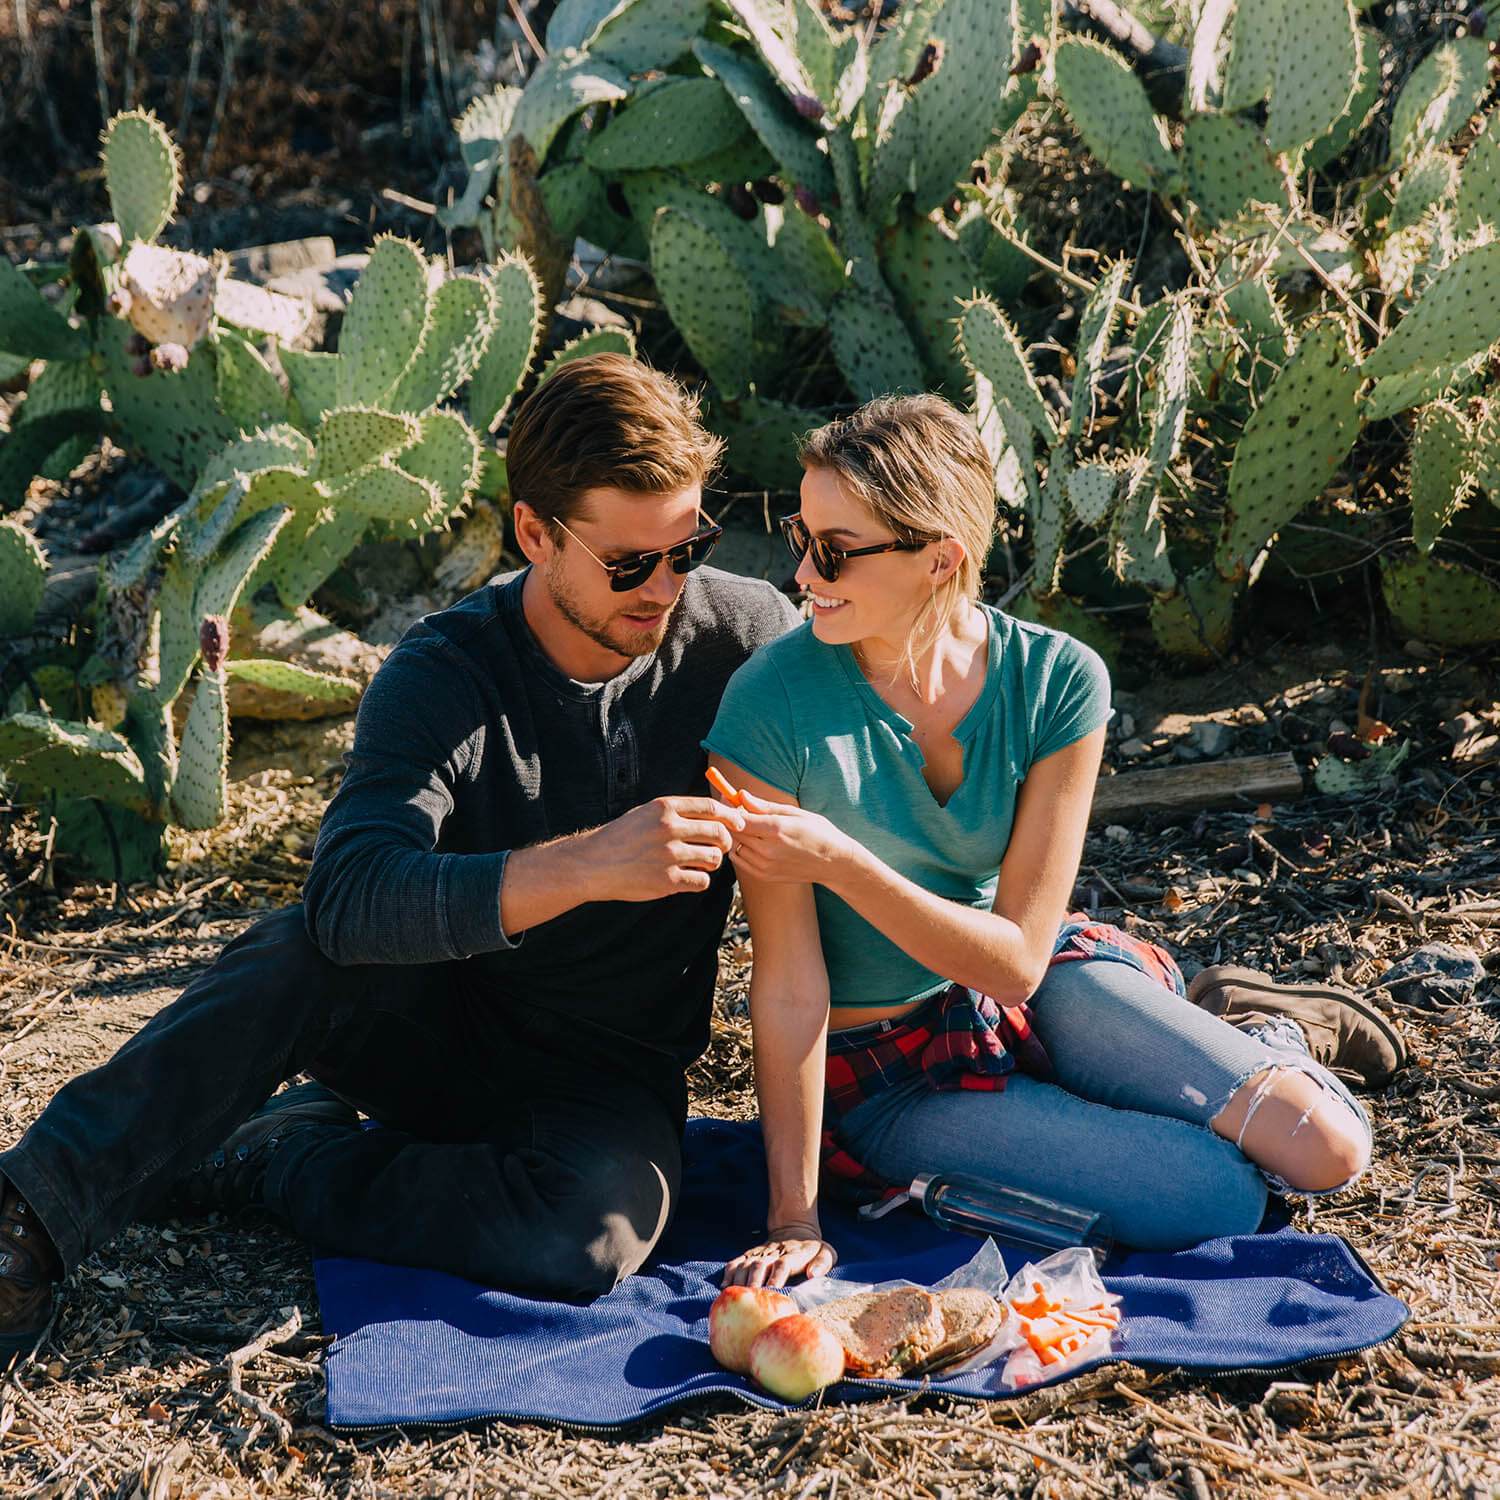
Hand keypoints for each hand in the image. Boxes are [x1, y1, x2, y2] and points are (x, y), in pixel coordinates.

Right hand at [585, 796, 745, 902]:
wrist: (592, 864)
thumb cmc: (621, 837)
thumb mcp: (646, 813)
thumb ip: (676, 812)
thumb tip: (715, 813)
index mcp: (665, 808)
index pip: (711, 808)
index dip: (730, 816)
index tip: (738, 823)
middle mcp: (669, 829)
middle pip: (719, 833)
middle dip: (726, 842)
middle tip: (720, 848)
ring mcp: (669, 855)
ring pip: (714, 858)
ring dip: (712, 862)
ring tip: (699, 864)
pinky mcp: (667, 881)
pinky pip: (702, 881)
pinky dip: (699, 881)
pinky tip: (688, 878)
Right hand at [722, 1223, 836, 1287]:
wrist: (794, 1228)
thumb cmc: (812, 1249)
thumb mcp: (826, 1252)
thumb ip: (823, 1262)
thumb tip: (813, 1274)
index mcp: (793, 1255)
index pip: (783, 1265)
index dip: (776, 1277)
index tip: (772, 1291)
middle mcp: (773, 1253)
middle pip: (760, 1265)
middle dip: (753, 1282)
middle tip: (750, 1299)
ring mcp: (760, 1253)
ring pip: (746, 1263)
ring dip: (740, 1279)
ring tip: (736, 1296)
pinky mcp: (750, 1254)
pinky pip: (736, 1261)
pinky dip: (729, 1272)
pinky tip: (725, 1286)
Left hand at [728, 791, 858, 886]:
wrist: (834, 863)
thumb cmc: (819, 833)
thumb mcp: (795, 813)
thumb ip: (765, 806)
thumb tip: (742, 795)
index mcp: (777, 829)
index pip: (739, 818)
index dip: (730, 806)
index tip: (729, 797)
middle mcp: (768, 850)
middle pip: (734, 832)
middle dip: (732, 819)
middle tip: (738, 809)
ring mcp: (765, 866)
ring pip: (735, 846)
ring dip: (737, 835)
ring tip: (750, 826)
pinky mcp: (765, 876)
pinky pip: (739, 860)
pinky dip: (740, 849)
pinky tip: (753, 842)